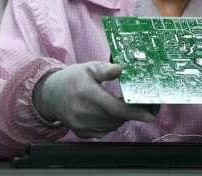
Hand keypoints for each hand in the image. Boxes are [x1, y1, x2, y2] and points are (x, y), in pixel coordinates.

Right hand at [32, 61, 157, 137]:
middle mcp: (85, 114)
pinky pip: (105, 130)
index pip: (117, 108)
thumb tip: (121, 69)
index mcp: (88, 95)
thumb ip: (105, 70)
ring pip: (113, 125)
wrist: (50, 95)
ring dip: (122, 116)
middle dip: (133, 111)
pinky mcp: (83, 133)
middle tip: (142, 102)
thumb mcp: (88, 68)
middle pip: (118, 118)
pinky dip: (111, 121)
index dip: (136, 111)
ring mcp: (83, 126)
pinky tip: (108, 110)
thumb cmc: (71, 79)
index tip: (151, 111)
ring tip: (121, 103)